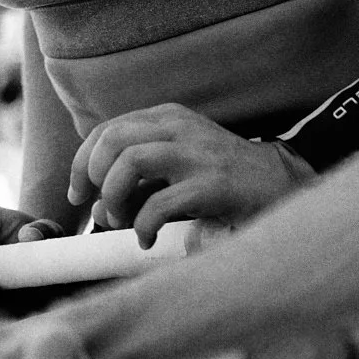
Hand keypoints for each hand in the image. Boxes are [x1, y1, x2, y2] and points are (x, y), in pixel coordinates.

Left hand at [68, 104, 311, 243]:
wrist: (280, 184)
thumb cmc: (223, 178)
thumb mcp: (178, 165)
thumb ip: (140, 179)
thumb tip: (97, 207)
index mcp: (168, 119)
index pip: (108, 129)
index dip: (82, 162)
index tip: (78, 193)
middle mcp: (179, 129)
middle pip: (112, 139)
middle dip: (91, 176)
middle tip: (98, 208)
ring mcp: (196, 154)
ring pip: (130, 161)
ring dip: (114, 197)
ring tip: (122, 221)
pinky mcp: (212, 184)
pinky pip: (159, 203)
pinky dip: (142, 226)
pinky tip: (147, 239)